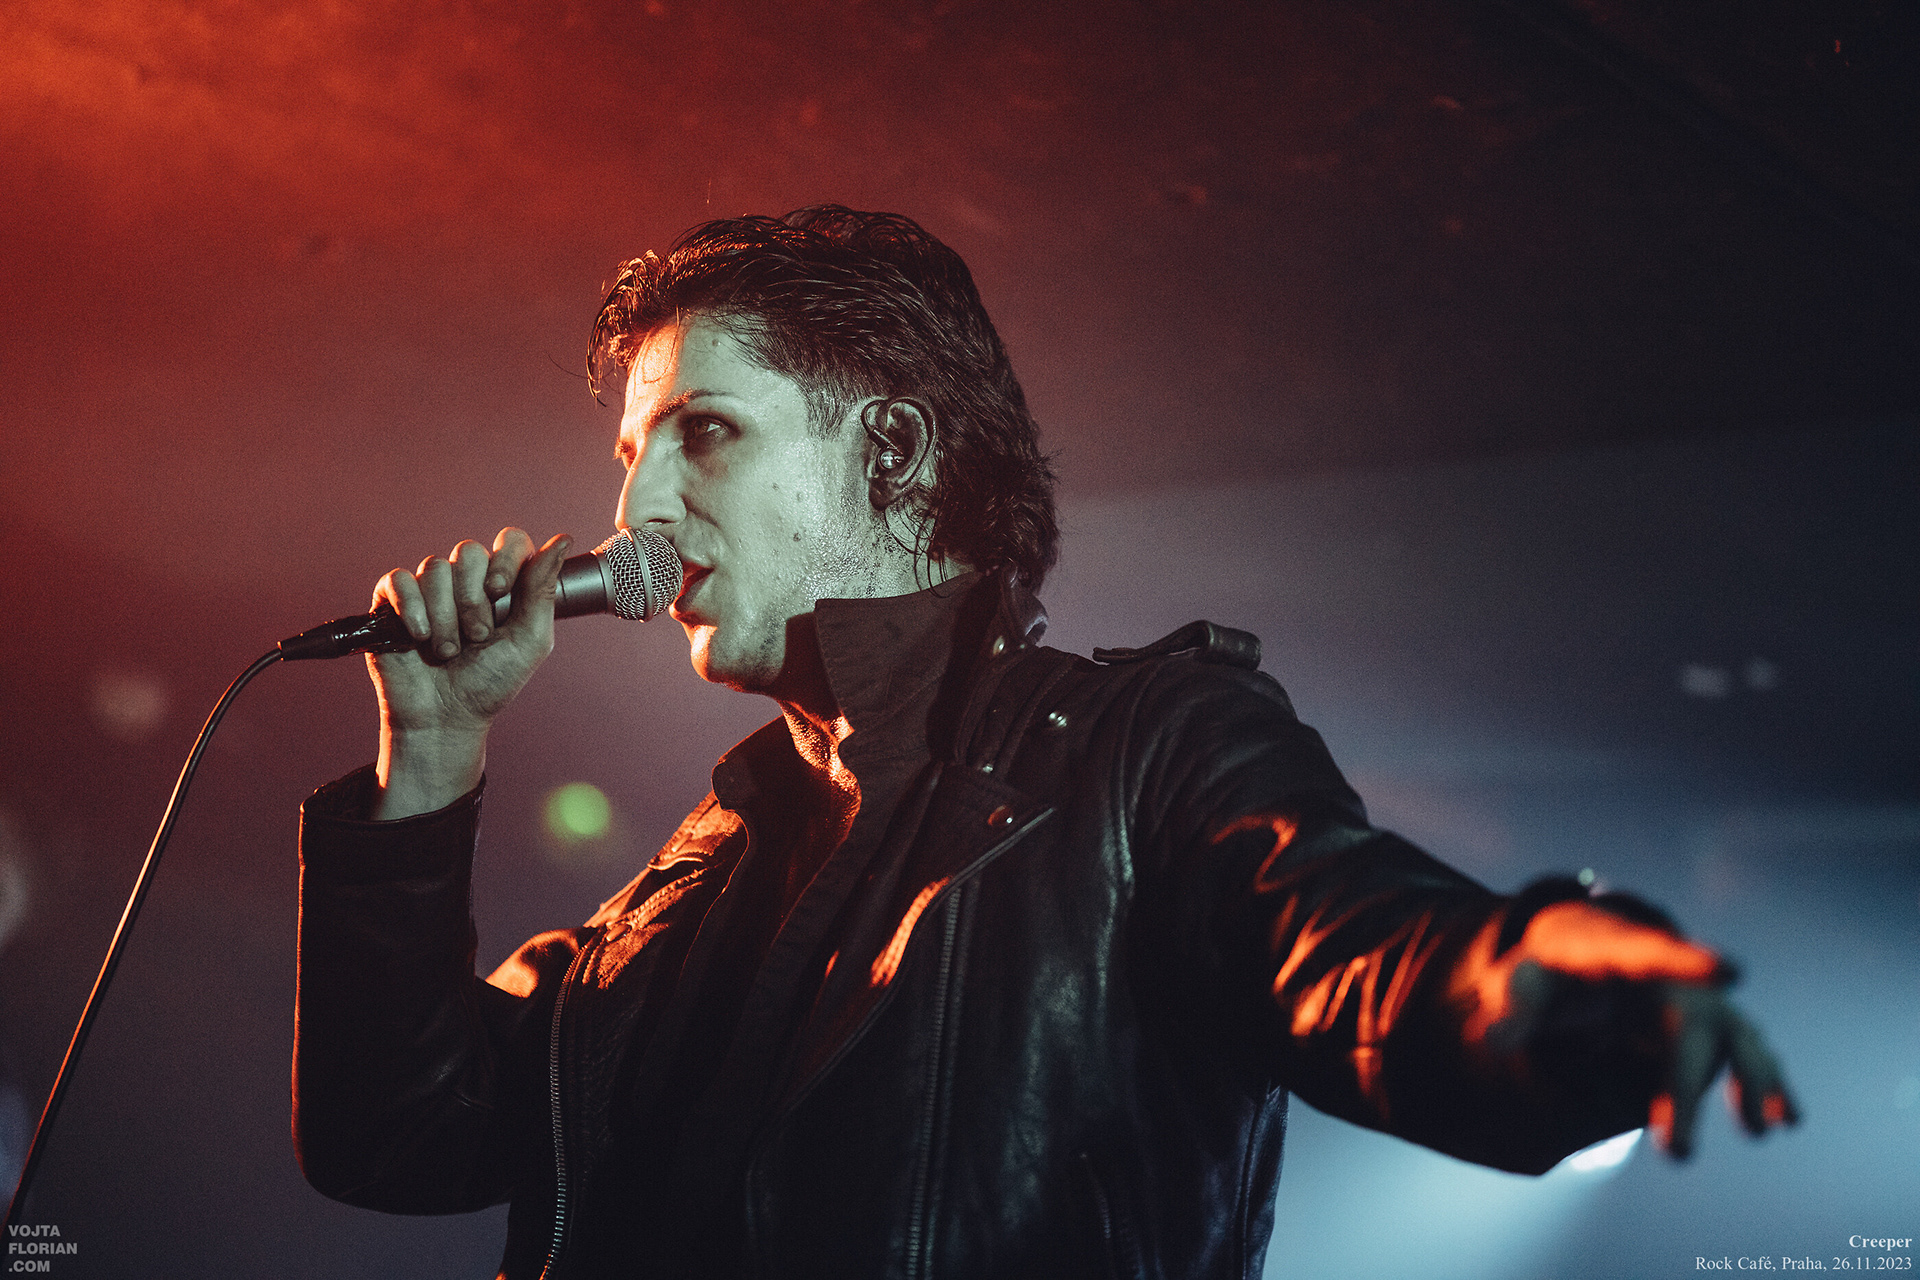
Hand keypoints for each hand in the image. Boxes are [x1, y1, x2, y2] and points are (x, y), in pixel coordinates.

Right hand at [367, 529, 570, 817]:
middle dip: (474, 600)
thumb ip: (543, 589)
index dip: (504, 559)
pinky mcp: (393, 603)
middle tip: (477, 637)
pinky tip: (419, 636)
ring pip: (434, 569)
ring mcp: (429, 590)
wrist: (446, 717)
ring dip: (445, 616)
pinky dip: (411, 609)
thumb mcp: (530, 640)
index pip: (509, 541)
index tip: (499, 591)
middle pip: (468, 552)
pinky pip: (399, 581)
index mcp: (502, 585)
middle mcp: (465, 581)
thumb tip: (562, 539)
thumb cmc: (491, 682)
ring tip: (449, 650)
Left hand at [1465, 900, 1798, 1158]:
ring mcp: (1693, 998)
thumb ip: (1511, 1008)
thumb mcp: (1520, 981)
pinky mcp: (1709, 1026)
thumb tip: (1488, 1041)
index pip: (1651, 954)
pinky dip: (1767, 1080)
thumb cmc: (1548, 970)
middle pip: (1687, 1025)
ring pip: (1731, 1036)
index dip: (1689, 962)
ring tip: (1755, 1130)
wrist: (1581, 953)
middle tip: (1673, 1153)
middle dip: (1685, 1086)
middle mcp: (1666, 975)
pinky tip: (1788, 1118)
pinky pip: (1745, 1050)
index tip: (1732, 972)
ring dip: (1750, 1080)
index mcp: (1616, 951)